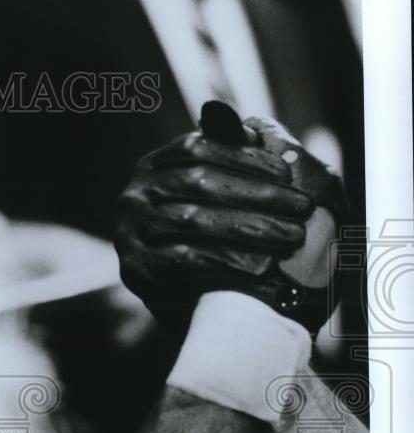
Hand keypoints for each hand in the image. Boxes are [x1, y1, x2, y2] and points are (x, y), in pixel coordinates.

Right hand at [114, 102, 348, 335]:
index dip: (244, 157)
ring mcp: (129, 232)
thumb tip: (259, 130)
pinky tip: (262, 265)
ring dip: (251, 227)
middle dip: (258, 194)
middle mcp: (134, 195)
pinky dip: (228, 260)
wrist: (179, 302)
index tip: (287, 173)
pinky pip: (186, 259)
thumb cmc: (206, 240)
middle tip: (302, 208)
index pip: (196, 147)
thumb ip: (230, 163)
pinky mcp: (136, 269)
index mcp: (151, 167)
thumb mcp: (211, 198)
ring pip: (194, 219)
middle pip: (198, 182)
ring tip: (293, 236)